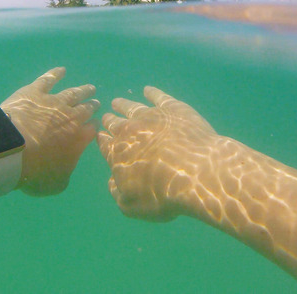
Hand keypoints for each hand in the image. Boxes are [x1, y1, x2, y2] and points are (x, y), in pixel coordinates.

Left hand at [1, 67, 99, 195]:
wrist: (10, 150)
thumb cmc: (34, 173)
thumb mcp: (56, 183)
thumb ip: (66, 172)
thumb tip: (68, 163)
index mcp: (78, 140)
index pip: (91, 130)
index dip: (93, 126)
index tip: (95, 124)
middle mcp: (71, 118)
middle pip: (85, 109)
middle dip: (92, 106)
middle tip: (96, 102)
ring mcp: (53, 102)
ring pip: (73, 93)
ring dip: (82, 90)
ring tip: (90, 88)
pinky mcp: (34, 92)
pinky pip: (48, 80)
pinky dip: (56, 74)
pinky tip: (62, 70)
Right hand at [97, 87, 221, 220]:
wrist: (196, 172)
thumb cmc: (162, 194)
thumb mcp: (131, 206)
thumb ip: (116, 193)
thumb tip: (112, 181)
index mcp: (116, 153)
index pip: (104, 144)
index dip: (102, 140)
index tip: (100, 135)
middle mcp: (129, 131)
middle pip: (115, 123)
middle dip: (109, 121)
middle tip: (106, 117)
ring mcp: (151, 117)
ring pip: (132, 107)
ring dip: (123, 105)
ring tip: (116, 102)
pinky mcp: (173, 108)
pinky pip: (159, 96)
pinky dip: (153, 92)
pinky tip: (149, 90)